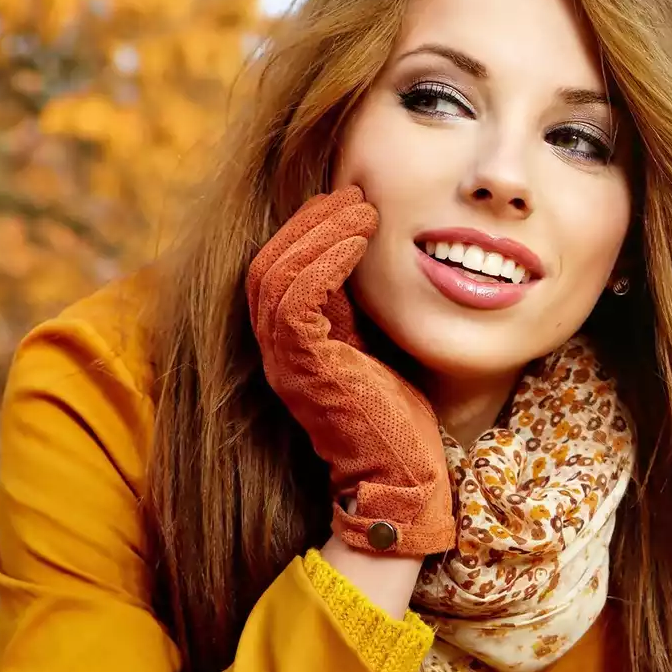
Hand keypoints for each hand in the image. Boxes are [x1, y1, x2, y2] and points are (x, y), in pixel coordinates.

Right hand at [247, 186, 453, 557]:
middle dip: (310, 220)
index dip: (311, 230)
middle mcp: (279, 351)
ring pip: (276, 273)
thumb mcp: (381, 351)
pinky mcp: (305, 367)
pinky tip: (359, 237)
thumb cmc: (401, 422)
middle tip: (353, 191)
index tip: (353, 199)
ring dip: (319, 231)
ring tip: (360, 205)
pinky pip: (296, 298)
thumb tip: (380, 264)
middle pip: (269, 263)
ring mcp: (287, 360)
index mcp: (296, 346)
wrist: (402, 480)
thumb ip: (364, 314)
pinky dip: (325, 259)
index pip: (283, 271)